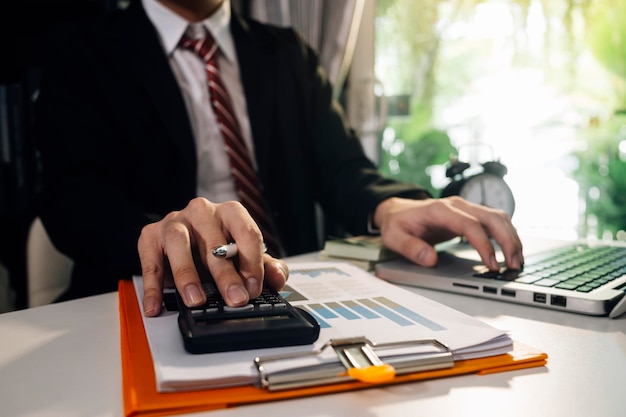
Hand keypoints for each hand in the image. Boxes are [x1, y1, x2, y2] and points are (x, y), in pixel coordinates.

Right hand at [137, 197, 288, 316]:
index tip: (254, 288)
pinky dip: (153, 286)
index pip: (246, 232)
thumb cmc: (217, 247)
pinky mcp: (150, 236)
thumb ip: (266, 266)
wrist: (179, 239)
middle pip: (215, 242)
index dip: (252, 262)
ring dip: (188, 274)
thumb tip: (278, 278)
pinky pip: (151, 260)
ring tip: (196, 300)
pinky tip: (156, 306)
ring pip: (179, 243)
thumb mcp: (244, 256)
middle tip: (235, 299)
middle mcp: (202, 212)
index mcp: (230, 213)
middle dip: (226, 274)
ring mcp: (175, 221)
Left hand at [373, 196, 523, 270]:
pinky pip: (495, 221)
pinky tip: (511, 251)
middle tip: (513, 265)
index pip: (469, 225)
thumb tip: (431, 260)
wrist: (397, 210)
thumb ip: (410, 248)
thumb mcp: (394, 237)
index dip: (483, 245)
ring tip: (517, 261)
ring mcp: (465, 208)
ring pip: (498, 217)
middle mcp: (457, 205)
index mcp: (439, 210)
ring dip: (511, 238)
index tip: (491, 265)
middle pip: (492, 217)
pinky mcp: (470, 214)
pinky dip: (506, 235)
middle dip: (507, 241)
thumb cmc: (397, 224)